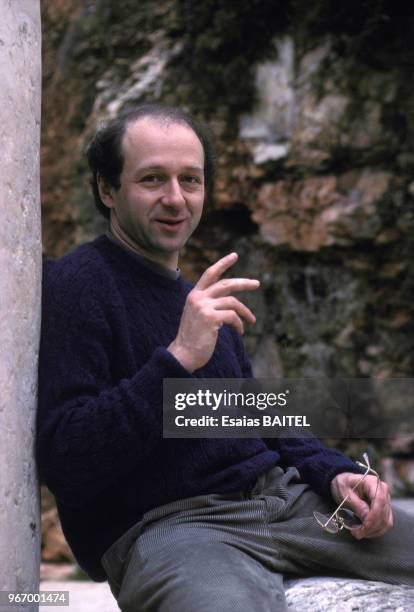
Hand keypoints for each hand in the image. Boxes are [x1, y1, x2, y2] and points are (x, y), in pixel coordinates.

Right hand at [168, 252, 259, 371]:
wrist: (183, 354)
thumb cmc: (193, 337)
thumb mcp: (199, 315)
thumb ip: (210, 304)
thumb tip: (231, 301)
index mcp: (194, 295)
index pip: (210, 274)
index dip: (223, 263)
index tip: (235, 255)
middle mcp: (197, 297)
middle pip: (226, 284)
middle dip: (243, 283)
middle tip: (257, 283)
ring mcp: (203, 306)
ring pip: (232, 302)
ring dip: (245, 312)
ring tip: (251, 320)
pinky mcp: (210, 317)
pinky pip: (232, 316)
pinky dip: (239, 324)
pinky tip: (240, 331)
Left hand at [330, 471, 392, 538]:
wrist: (344, 483)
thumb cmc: (343, 485)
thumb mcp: (346, 494)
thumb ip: (357, 506)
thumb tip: (367, 519)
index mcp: (373, 482)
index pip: (379, 500)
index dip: (373, 516)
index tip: (364, 526)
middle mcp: (383, 491)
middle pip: (383, 513)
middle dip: (371, 527)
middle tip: (356, 533)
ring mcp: (386, 500)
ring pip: (386, 521)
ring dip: (373, 531)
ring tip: (358, 533)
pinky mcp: (385, 509)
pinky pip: (385, 524)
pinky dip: (376, 530)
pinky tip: (364, 531)